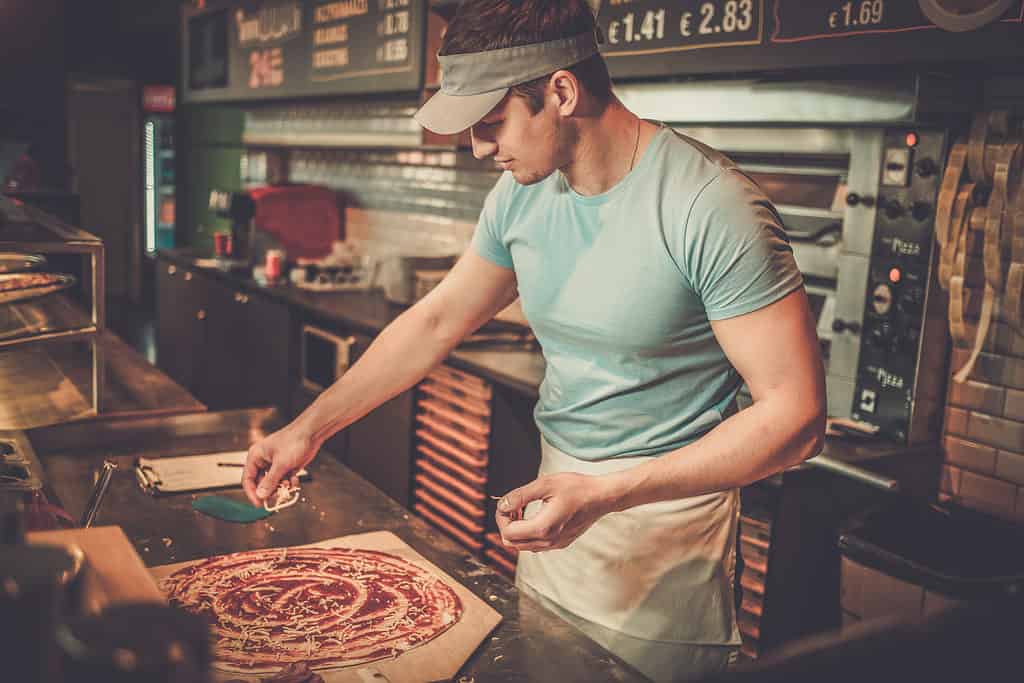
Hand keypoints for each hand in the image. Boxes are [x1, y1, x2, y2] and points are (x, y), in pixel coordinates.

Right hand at [243, 425, 317, 505]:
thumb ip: (270, 481)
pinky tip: (295, 479)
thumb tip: (260, 496)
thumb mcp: (281, 464)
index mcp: (255, 456)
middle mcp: (263, 460)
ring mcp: (275, 464)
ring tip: (289, 484)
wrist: (312, 433)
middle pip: (260, 483)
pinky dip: (289, 482)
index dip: (252, 493)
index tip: (259, 505)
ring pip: (273, 483)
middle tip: (278, 496)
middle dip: (270, 490)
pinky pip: (283, 480)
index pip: (247, 479)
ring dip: (281, 487)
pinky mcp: (285, 466)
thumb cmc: (294, 442)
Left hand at [496, 472, 615, 551]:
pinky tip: (535, 515)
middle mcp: (548, 541)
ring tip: (523, 509)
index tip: (506, 503)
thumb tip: (501, 504)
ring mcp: (555, 545)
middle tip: (513, 506)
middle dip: (506, 524)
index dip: (500, 518)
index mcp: (543, 528)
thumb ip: (520, 495)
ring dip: (517, 529)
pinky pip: (536, 545)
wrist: (602, 497)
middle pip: (512, 543)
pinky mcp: (561, 543)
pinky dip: (528, 533)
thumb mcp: (545, 484)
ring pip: (523, 546)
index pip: (508, 533)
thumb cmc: (577, 488)